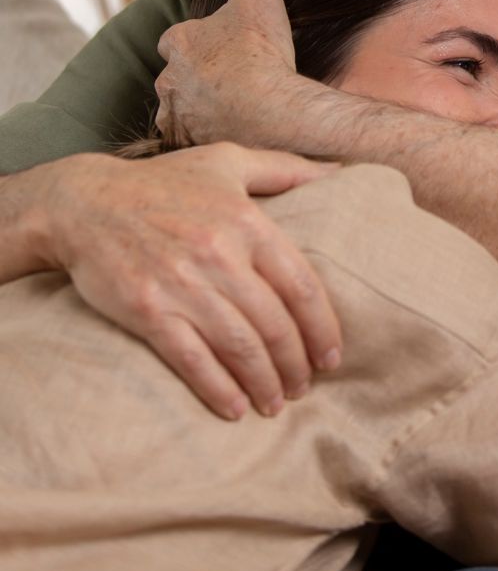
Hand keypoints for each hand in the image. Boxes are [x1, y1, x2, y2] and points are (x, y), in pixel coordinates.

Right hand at [36, 142, 342, 418]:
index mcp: (247, 221)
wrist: (85, 202)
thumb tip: (340, 173)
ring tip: (276, 403)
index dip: (322, 327)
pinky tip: (236, 408)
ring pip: (240, 348)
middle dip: (296, 364)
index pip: (301, 285)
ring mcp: (183, 286)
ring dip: (265, 383)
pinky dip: (219, 390)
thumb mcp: (227, 161)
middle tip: (304, 387)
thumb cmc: (163, 182)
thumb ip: (286, 168)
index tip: (331, 355)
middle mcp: (220, 254)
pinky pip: (193, 360)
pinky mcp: (148, 311)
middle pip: (275, 325)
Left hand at [156, 0, 300, 146]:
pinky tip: (230, 133)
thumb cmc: (262, 55)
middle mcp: (169, 82)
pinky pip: (190, 139)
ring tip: (233, 109)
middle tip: (232, 78)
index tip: (226, 45)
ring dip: (199, 107)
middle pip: (177, 76)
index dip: (201, 41)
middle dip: (196, 76)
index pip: (178, 39)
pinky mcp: (187, 146)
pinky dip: (205, 135)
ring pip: (181, 109)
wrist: (272, 115)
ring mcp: (177, 117)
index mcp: (180, 43)